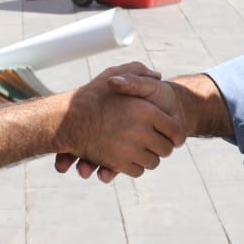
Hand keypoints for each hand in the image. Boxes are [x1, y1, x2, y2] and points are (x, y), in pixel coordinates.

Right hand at [54, 63, 184, 178]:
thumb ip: (138, 73)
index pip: (176, 130)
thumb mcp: (115, 74)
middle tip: (160, 143)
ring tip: (144, 148)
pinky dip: (135, 166)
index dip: (176, 134)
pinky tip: (131, 156)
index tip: (174, 135)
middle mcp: (139, 131)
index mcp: (145, 110)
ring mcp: (128, 150)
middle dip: (164, 147)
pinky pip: (137, 171)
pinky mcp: (116, 164)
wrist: (67, 118)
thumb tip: (157, 76)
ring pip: (153, 162)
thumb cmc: (94, 94)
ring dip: (150, 158)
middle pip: (166, 149)